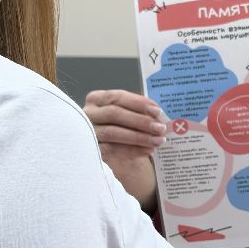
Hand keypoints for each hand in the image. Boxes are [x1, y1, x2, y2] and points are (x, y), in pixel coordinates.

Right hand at [82, 90, 163, 204]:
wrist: (111, 148)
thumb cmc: (121, 126)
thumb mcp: (127, 114)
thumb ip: (139, 111)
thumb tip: (158, 115)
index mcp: (97, 99)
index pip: (117, 97)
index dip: (138, 103)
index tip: (157, 111)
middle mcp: (88, 113)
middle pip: (114, 113)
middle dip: (140, 121)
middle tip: (160, 128)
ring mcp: (88, 132)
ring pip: (113, 133)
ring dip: (138, 137)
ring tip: (158, 141)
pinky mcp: (92, 150)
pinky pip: (112, 150)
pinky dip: (132, 150)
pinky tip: (148, 151)